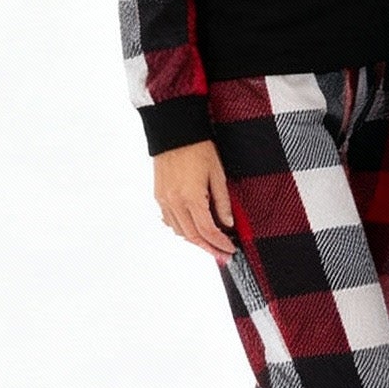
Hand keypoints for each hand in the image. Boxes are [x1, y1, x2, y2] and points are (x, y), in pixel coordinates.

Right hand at [153, 139, 235, 256]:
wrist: (175, 132)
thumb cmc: (199, 148)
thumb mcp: (218, 174)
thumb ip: (223, 202)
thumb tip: (228, 223)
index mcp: (191, 197)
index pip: (207, 230)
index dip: (219, 243)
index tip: (230, 250)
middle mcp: (174, 202)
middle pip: (191, 236)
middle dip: (208, 248)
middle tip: (222, 255)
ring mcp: (164, 200)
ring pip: (179, 231)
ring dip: (195, 240)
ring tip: (210, 243)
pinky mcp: (159, 195)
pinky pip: (169, 220)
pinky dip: (182, 228)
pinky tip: (193, 228)